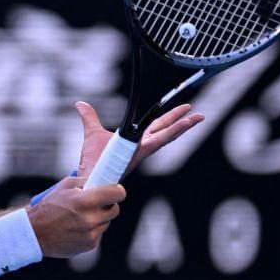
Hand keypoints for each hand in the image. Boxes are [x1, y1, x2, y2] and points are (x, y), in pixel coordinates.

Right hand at [28, 176, 124, 257]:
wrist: (34, 233)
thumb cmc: (48, 207)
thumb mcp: (63, 186)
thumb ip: (84, 181)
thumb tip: (99, 181)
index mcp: (86, 201)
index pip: (117, 194)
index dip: (117, 190)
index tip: (113, 190)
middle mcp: (91, 219)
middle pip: (114, 209)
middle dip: (107, 205)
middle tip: (96, 203)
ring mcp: (91, 234)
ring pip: (106, 222)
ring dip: (98, 218)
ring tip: (80, 217)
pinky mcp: (89, 245)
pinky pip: (97, 234)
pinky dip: (91, 230)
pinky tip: (76, 228)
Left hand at [74, 101, 203, 178]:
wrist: (89, 174)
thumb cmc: (93, 159)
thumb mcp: (92, 133)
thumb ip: (89, 118)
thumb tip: (80, 104)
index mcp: (136, 141)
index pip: (156, 126)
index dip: (169, 118)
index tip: (182, 109)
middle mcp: (142, 147)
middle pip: (165, 130)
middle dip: (181, 121)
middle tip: (198, 113)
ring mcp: (143, 151)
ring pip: (166, 136)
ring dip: (182, 127)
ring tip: (198, 118)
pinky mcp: (140, 153)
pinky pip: (158, 141)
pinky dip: (171, 133)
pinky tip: (182, 127)